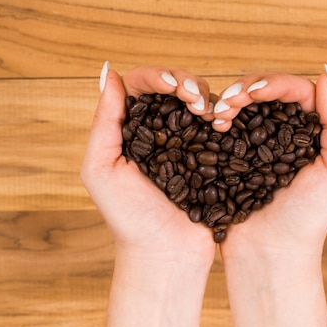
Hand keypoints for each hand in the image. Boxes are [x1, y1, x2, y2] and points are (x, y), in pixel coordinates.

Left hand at [81, 64, 216, 262]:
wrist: (167, 255)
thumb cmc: (128, 218)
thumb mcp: (101, 169)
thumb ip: (103, 121)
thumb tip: (110, 72)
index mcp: (130, 128)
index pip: (143, 85)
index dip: (158, 76)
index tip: (173, 85)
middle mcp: (159, 130)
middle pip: (175, 85)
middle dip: (187, 82)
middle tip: (195, 99)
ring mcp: (189, 142)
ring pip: (201, 100)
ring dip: (207, 96)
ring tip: (209, 112)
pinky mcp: (213, 156)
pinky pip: (222, 125)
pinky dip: (224, 116)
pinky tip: (224, 121)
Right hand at [212, 66, 326, 326]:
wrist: (270, 253)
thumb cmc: (309, 218)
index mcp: (314, 132)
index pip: (297, 91)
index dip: (276, 83)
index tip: (255, 91)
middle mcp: (286, 133)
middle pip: (268, 93)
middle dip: (248, 88)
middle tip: (232, 101)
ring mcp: (258, 143)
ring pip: (245, 105)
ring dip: (231, 99)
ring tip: (220, 113)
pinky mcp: (234, 155)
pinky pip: (226, 126)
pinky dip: (218, 117)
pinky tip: (213, 122)